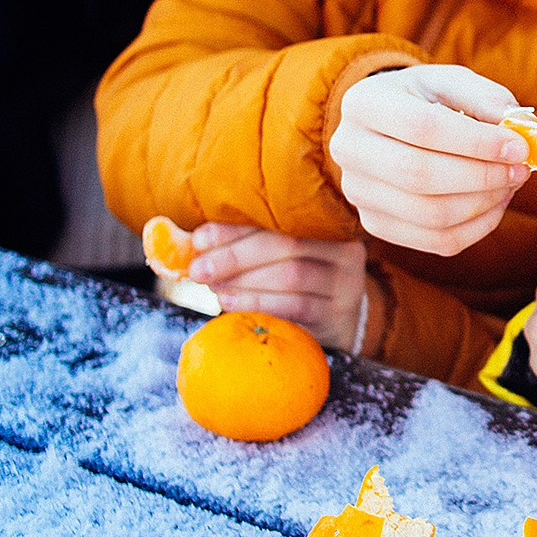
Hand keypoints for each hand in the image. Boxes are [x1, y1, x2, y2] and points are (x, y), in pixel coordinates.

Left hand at [186, 223, 368, 350]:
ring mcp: (346, 284)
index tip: (199, 239)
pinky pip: (295, 306)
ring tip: (212, 288)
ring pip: (290, 276)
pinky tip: (230, 303)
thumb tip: (190, 241)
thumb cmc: (296, 277)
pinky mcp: (338, 315)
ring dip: (243, 282)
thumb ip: (246, 242)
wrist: (336, 317)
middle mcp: (345, 250)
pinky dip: (257, 303)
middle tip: (198, 270)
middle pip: (287, 246)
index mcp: (328, 222)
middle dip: (235, 257)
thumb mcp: (278, 253)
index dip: (236, 228)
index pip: (279, 218)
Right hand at [329, 65, 530, 255]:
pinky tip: (495, 204)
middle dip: (483, 176)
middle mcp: (349, 149)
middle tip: (521, 169)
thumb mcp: (451, 82)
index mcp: (363, 103)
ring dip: (484, 203)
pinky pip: (436, 241)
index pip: (423, 128)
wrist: (387, 125)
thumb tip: (520, 127)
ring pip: (430, 215)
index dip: (477, 142)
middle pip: (420, 176)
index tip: (520, 146)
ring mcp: (357, 192)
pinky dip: (477, 228)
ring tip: (510, 183)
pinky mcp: (376, 224)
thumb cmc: (425, 99)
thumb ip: (486, 98)